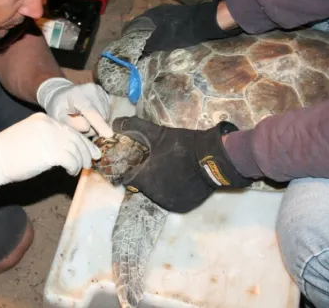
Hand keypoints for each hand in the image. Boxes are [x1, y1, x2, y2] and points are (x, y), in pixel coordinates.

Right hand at [0, 113, 100, 197]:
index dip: (82, 140)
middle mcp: (49, 125)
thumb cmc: (7, 154)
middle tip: (92, 161)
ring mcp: (51, 138)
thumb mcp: (29, 137)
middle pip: (76, 137)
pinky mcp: (51, 153)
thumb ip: (47, 138)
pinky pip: (72, 160)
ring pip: (77, 149)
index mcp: (43, 119)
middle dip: (87, 150)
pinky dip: (74, 167)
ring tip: (78, 169)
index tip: (90, 150)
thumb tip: (64, 149)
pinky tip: (70, 172)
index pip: (69, 129)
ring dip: (81, 161)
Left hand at [37, 77, 112, 136]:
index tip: (109, 136)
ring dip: (97, 123)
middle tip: (80, 125)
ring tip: (84, 119)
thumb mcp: (58, 116)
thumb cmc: (59, 107)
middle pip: (101, 117)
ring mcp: (100, 91)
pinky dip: (100, 117)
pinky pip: (107, 112)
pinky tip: (90, 115)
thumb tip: (86, 126)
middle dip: (93, 127)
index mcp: (78, 95)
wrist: (62, 93)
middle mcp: (92, 90)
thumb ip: (70, 123)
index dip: (100, 125)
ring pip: (106, 116)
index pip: (92, 113)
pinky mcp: (105, 94)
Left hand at [112, 116, 251, 212]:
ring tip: (168, 170)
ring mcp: (170, 203)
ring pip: (158, 193)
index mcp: (145, 180)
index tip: (137, 161)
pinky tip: (179, 178)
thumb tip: (115, 122)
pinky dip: (173, 191)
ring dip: (160, 184)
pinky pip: (172, 199)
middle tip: (156, 163)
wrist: (213, 157)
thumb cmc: (182, 146)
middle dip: (147, 175)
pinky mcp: (184, 206)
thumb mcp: (157, 133)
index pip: (128, 178)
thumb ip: (133, 127)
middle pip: (144, 186)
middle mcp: (155, 196)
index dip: (131, 168)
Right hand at [125, 0, 241, 52]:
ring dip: (149, 36)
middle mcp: (157, 11)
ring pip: (153, 26)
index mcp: (151, 14)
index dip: (128, 35)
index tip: (125, 45)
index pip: (133, 24)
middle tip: (136, 49)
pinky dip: (159, 34)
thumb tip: (138, 54)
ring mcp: (168, 13)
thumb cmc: (182, 31)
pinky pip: (163, 27)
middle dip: (139, 36)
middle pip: (143, 25)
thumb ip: (149, 46)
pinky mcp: (178, 17)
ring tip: (147, 48)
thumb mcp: (163, 41)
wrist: (207, 22)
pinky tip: (161, 43)